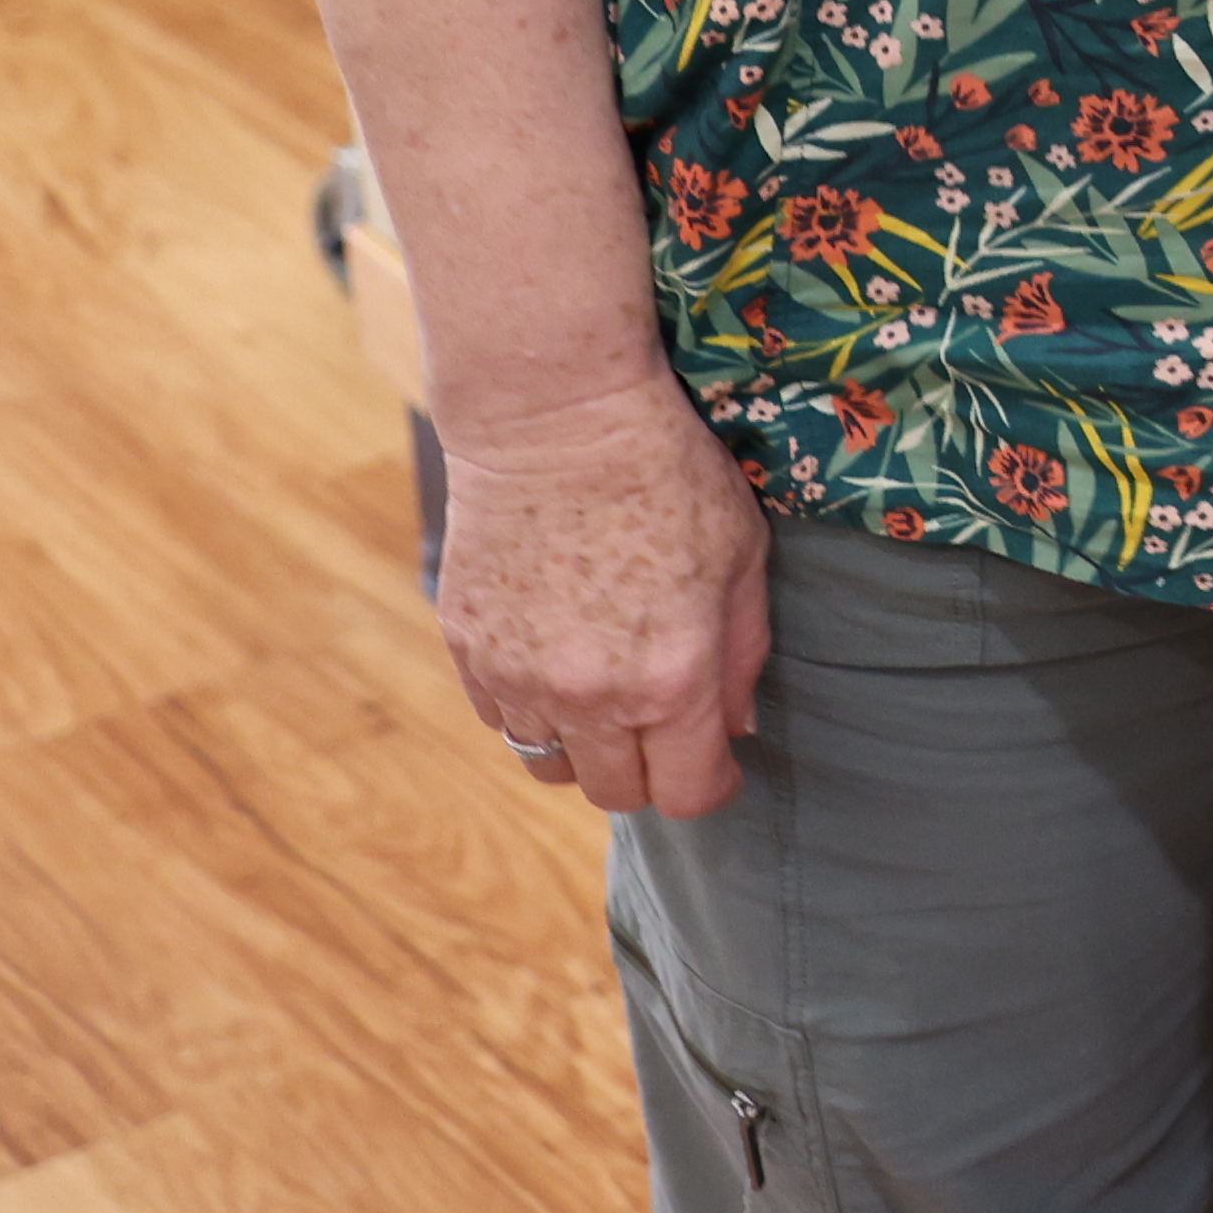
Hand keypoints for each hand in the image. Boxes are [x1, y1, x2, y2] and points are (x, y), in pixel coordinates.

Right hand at [437, 374, 771, 816]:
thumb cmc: (668, 474)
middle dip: (647, 772)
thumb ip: (744, 654)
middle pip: (614, 793)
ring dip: (582, 743)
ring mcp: (517, 677)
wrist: (555, 418)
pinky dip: (529, 705)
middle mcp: (589, 695)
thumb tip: (736, 726)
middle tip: (664, 726)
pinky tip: (555, 654)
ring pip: (548, 763)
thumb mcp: (743, 555)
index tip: (719, 763)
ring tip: (605, 689)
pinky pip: (500, 716)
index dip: (712, 786)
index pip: (688, 794)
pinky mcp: (468, 649)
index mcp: (670, 679)